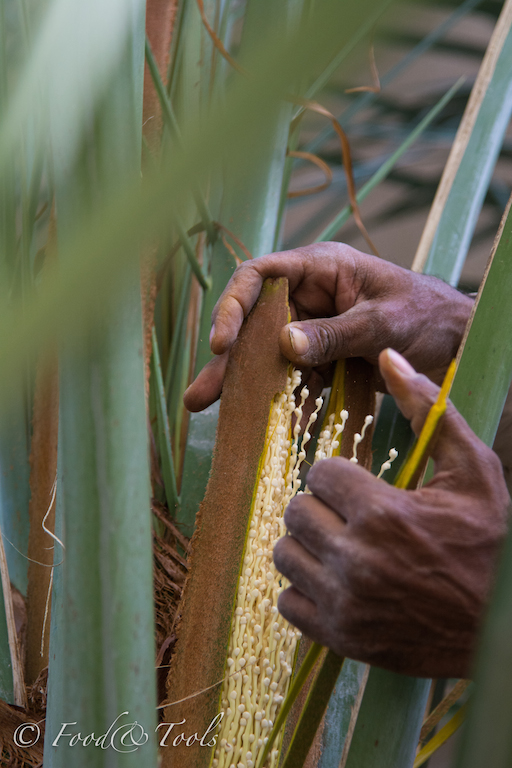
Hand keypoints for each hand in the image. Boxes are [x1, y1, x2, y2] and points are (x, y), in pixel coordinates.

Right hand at [184, 243, 472, 411]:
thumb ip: (336, 333)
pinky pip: (291, 379)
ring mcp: (312, 330)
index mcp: (320, 269)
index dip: (233, 306)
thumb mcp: (383, 323)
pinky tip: (256, 423)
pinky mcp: (320, 360)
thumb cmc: (426, 315)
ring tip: (207, 409)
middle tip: (200, 395)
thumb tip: (284, 344)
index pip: (260, 277)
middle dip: (227, 360)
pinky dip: (277, 400)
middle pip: (254, 323)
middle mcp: (308, 297)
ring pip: (266, 356)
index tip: (222, 344)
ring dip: (242, 384)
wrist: (454, 341)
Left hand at [273, 348, 508, 678]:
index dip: (339, 475)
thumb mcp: (473, 471)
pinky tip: (337, 581)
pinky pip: (288, 603)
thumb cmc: (489, 542)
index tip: (359, 486)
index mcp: (384, 513)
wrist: (500, 625)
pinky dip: (306, 590)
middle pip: (296, 512)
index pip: (319, 473)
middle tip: (349, 515)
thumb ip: (429, 410)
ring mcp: (345, 604)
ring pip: (285, 555)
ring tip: (340, 544)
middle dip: (321, 506)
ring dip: (308, 545)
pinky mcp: (340, 637)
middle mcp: (356, 560)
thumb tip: (389, 355)